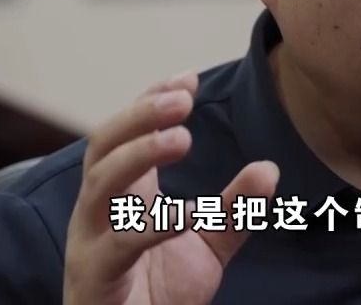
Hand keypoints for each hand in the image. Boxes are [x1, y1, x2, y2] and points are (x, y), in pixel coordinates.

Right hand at [63, 72, 278, 304]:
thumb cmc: (161, 291)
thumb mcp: (209, 243)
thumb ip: (236, 208)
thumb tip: (269, 167)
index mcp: (122, 195)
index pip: (124, 134)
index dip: (149, 102)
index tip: (187, 78)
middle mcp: (99, 211)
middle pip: (103, 147)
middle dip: (140, 116)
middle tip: (182, 99)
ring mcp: (91, 242)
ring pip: (99, 185)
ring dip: (139, 154)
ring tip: (182, 137)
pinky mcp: (95, 277)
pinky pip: (119, 244)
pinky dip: (153, 224)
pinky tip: (186, 212)